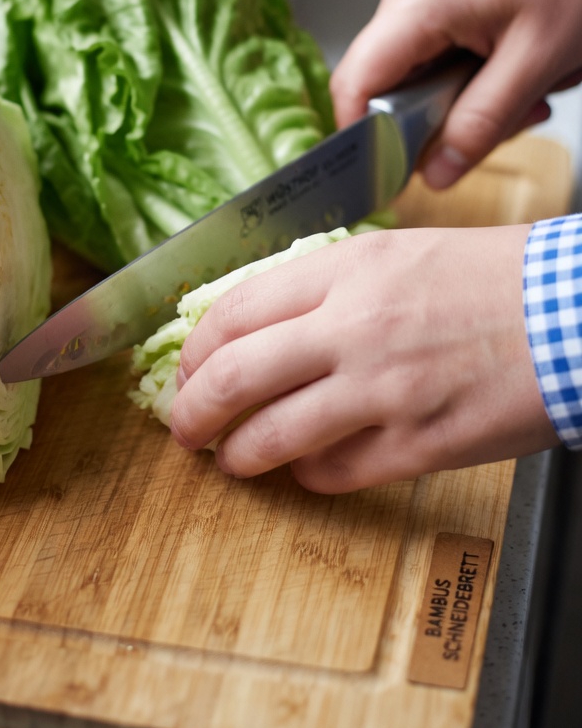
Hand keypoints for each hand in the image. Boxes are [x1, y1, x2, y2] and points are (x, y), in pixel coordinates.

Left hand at [170, 226, 557, 492]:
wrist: (570, 313)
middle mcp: (353, 327)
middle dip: (192, 411)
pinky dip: (307, 474)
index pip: (234, 312)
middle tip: (184, 428)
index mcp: (346, 269)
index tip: (190, 369)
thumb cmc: (490, 278)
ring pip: (272, 435)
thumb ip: (327, 286)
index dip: (197, 351)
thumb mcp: (397, 253)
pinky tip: (307, 468)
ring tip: (232, 459)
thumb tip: (261, 326)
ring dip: (238, 454)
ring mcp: (383, 390)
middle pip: (233, 375)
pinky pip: (333, 472)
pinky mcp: (418, 445)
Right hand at [331, 0, 581, 188]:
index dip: (359, 136)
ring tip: (525, 88)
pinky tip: (511, 65)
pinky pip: (432, 44)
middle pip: (387, 81)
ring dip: (463, 95)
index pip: (355, 81)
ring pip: (414, 68)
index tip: (385, 175)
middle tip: (503, 125)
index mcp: (419, 0)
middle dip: (438, 118)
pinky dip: (467, 68)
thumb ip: (483, 122)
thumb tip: (434, 174)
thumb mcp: (536, 60)